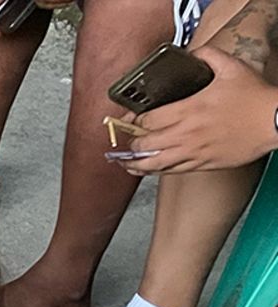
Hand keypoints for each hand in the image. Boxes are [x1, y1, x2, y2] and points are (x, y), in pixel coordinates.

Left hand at [123, 48, 277, 173]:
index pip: (148, 120)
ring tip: (125, 162)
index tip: (130, 119)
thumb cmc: (254, 98)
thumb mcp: (232, 67)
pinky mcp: (202, 164)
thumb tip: (193, 53)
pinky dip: (155, 171)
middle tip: (126, 140)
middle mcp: (187, 133)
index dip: (133, 121)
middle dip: (131, 142)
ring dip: (135, 163)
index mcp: (190, 109)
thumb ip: (208, 55)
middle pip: (144, 144)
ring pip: (153, 163)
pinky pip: (170, 172)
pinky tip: (148, 169)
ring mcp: (193, 151)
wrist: (274, 122)